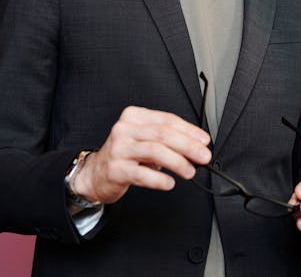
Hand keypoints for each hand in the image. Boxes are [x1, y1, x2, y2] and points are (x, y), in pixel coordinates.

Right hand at [71, 106, 211, 204]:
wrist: (96, 174)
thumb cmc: (125, 155)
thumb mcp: (144, 140)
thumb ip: (167, 139)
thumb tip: (196, 146)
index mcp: (134, 116)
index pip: (167, 120)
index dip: (189, 131)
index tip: (204, 141)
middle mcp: (125, 129)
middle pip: (163, 134)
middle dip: (188, 146)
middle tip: (203, 156)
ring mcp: (119, 149)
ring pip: (155, 151)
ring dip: (177, 162)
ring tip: (189, 171)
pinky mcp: (116, 169)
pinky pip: (142, 174)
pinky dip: (159, 179)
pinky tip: (169, 183)